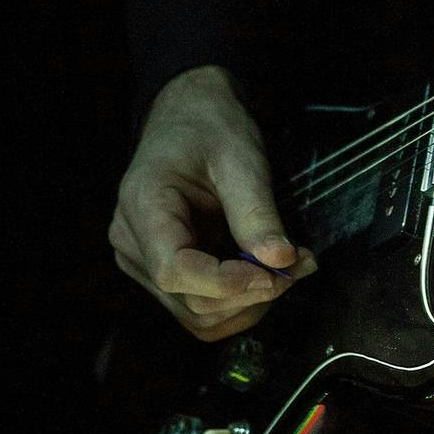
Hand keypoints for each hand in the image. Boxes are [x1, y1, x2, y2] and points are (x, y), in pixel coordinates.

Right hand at [109, 66, 315, 340]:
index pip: (175, 271)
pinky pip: (202, 309)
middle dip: (253, 293)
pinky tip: (266, 273)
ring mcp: (144, 263)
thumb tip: (281, 261)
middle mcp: (133, 243)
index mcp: (143, 206)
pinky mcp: (164, 274)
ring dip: (251, 303)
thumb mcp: (240, 158)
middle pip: (191, 301)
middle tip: (300, 263)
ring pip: (199, 316)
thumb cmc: (210, 128)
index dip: (228, 283)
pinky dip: (241, 301)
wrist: (190, 118)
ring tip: (288, 268)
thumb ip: (257, 211)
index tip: (276, 271)